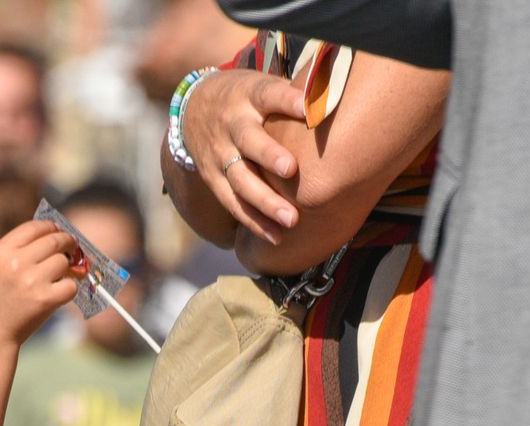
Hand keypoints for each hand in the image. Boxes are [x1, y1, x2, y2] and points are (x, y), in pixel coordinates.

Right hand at [0, 219, 79, 345]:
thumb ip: (17, 251)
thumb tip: (51, 237)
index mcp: (1, 251)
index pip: (34, 228)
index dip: (50, 227)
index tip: (58, 230)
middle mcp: (17, 263)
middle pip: (54, 241)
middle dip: (67, 242)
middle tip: (72, 246)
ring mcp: (33, 281)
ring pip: (64, 262)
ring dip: (67, 268)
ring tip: (60, 275)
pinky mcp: (47, 299)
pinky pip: (70, 285)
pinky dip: (69, 288)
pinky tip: (60, 292)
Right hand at [182, 69, 305, 243]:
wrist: (192, 107)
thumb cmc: (245, 98)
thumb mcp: (261, 85)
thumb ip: (292, 94)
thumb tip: (336, 97)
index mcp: (248, 96)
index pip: (267, 95)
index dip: (286, 101)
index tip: (307, 107)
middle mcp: (232, 124)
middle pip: (248, 140)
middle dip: (268, 156)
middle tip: (290, 169)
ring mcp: (220, 153)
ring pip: (241, 179)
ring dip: (265, 201)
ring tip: (291, 219)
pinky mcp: (212, 178)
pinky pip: (232, 202)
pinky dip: (253, 221)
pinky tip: (276, 237)